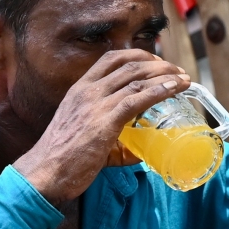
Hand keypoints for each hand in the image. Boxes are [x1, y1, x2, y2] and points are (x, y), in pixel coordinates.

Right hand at [13, 49, 187, 204]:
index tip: (156, 62)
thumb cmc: (62, 159)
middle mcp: (88, 91)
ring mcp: (96, 104)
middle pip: (129, 65)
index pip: (111, 59)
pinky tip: (174, 89)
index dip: (138, 56)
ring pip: (137, 79)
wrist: (44, 172)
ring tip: (184, 79)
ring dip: (165, 75)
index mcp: (80, 89)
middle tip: (177, 71)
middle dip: (158, 64)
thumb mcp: (84, 136)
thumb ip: (112, 140)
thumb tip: (139, 151)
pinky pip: (138, 98)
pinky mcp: (105, 121)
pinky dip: (160, 90)